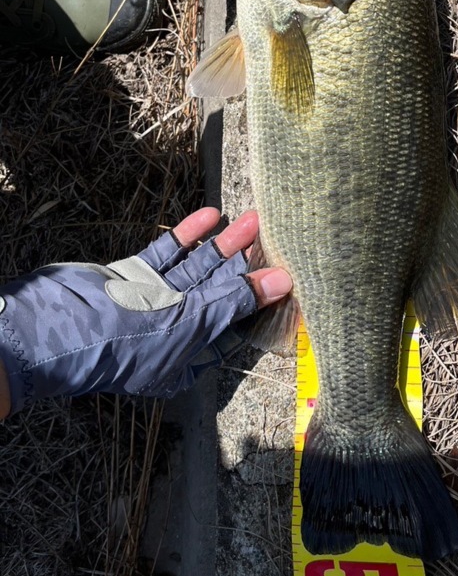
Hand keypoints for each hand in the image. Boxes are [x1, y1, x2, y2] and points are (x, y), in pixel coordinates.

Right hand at [0, 208, 290, 415]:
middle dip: (242, 264)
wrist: (55, 326)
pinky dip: (187, 236)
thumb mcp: (190, 322)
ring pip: (193, 270)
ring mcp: (149, 303)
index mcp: (187, 359)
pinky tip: (210, 216)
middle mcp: (170, 332)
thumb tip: (280, 283)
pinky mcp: (130, 278)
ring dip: (220, 245)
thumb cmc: (127, 339)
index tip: (284, 272)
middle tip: (269, 232)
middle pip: (216, 293)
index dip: (257, 299)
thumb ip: (234, 300)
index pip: (232, 325)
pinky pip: (166, 255)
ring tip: (249, 218)